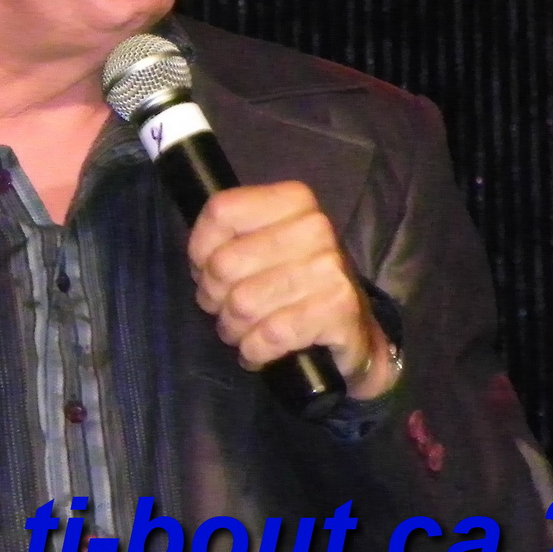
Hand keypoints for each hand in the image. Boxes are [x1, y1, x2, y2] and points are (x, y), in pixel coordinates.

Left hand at [187, 181, 398, 400]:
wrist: (353, 332)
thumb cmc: (297, 285)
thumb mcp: (266, 247)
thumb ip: (230, 239)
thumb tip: (199, 260)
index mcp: (295, 200)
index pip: (222, 211)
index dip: (200, 248)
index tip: (204, 269)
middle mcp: (316, 227)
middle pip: (225, 263)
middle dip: (214, 297)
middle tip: (225, 309)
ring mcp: (330, 268)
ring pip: (244, 303)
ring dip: (233, 328)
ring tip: (242, 331)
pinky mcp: (339, 309)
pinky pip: (270, 334)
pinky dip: (255, 350)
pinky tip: (259, 351)